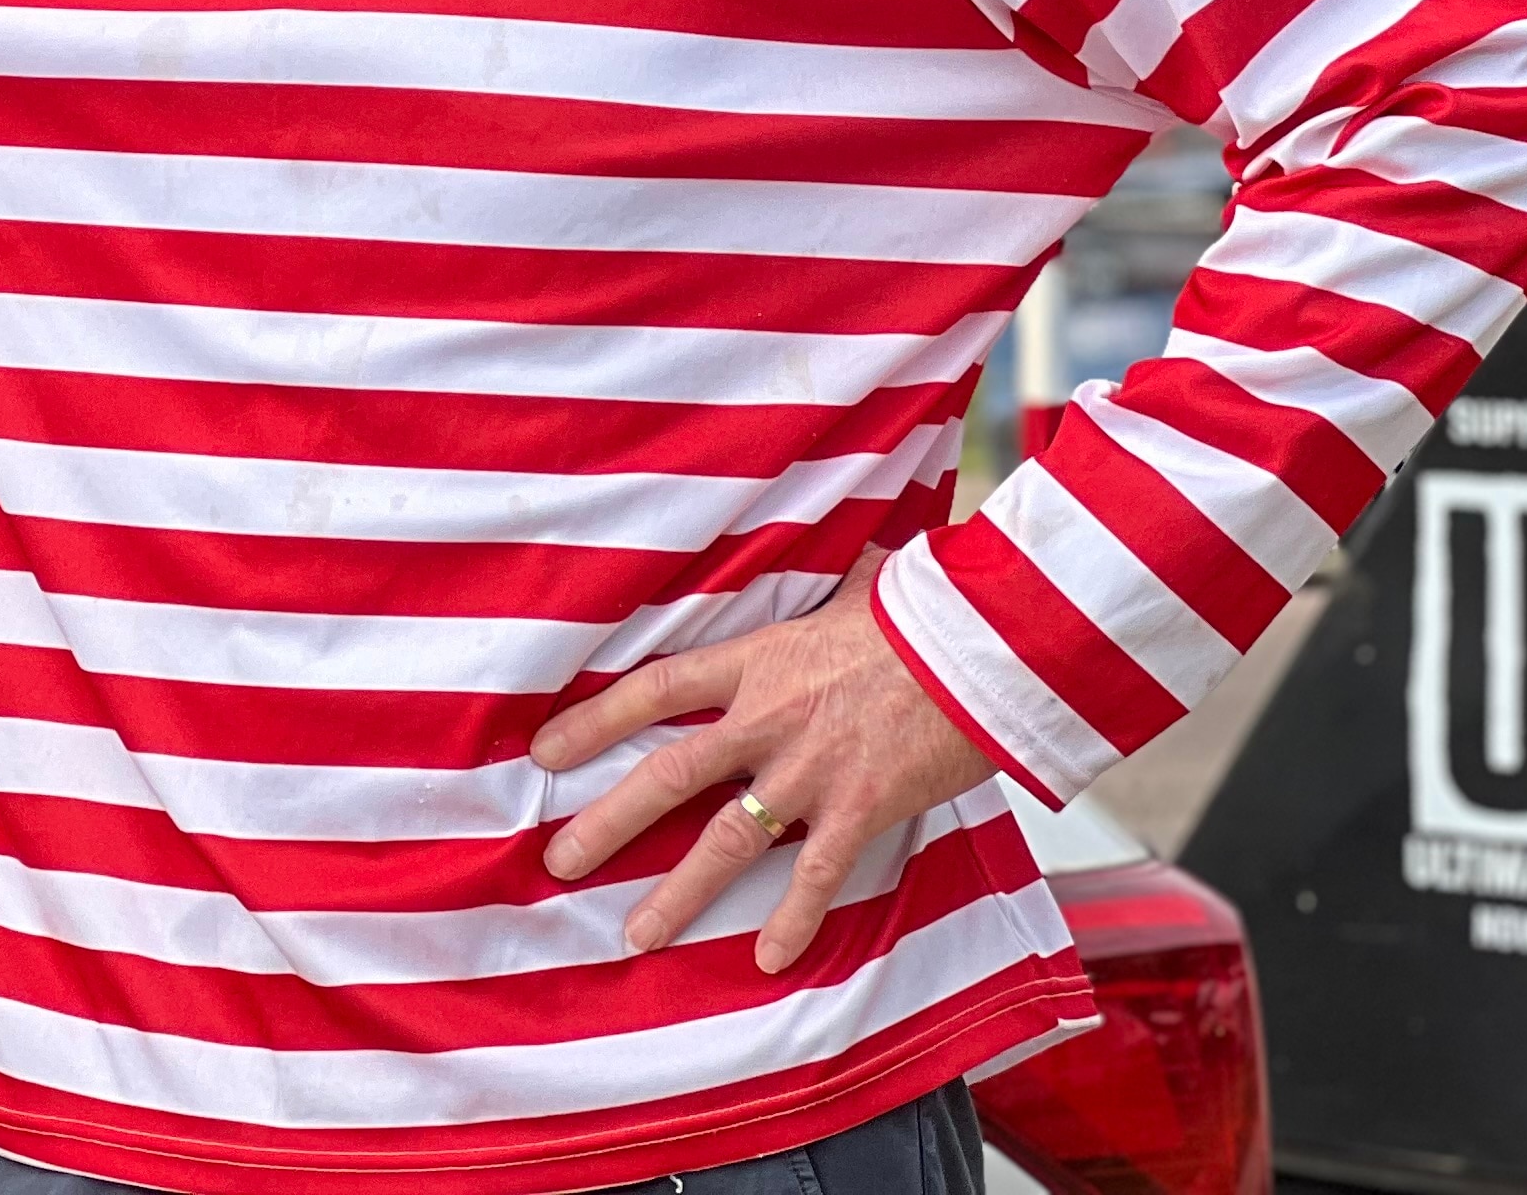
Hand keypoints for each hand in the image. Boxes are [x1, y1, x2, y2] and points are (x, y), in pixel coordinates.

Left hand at [530, 555, 1002, 975]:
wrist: (980, 645)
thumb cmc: (919, 611)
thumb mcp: (849, 592)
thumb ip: (823, 595)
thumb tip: (843, 567)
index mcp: (755, 661)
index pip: (653, 690)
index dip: (594, 722)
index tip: (546, 753)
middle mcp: (767, 719)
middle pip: (667, 776)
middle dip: (607, 824)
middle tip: (560, 862)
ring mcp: (810, 770)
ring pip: (726, 841)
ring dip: (678, 894)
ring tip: (636, 935)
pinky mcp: (861, 808)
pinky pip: (815, 875)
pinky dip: (792, 919)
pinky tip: (767, 958)